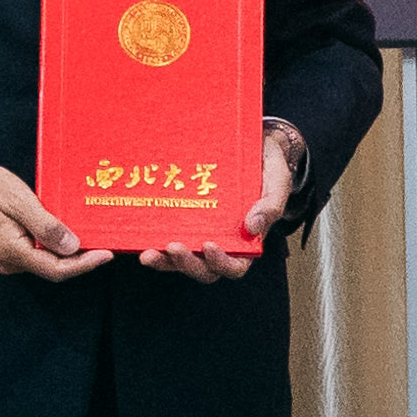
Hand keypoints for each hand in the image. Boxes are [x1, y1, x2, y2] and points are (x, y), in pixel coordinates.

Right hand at [0, 138, 113, 281]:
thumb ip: (46, 227)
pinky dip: (55, 245)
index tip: (108, 254)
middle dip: (81, 258)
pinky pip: (38, 253)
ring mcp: (7, 258)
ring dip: (69, 252)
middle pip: (53, 268)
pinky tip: (70, 232)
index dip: (85, 264)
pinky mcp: (8, 250)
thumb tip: (72, 247)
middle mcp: (8, 262)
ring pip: (47, 261)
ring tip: (93, 236)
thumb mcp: (20, 202)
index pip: (55, 269)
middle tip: (107, 243)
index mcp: (10, 252)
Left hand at [143, 127, 296, 282]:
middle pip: (203, 270)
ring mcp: (200, 234)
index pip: (234, 267)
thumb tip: (252, 227)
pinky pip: (167, 237)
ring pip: (181, 260)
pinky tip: (139, 236)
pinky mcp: (184, 221)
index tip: (209, 245)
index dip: (220, 263)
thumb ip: (270, 206)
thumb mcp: (277, 184)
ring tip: (147, 252)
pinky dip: (154, 241)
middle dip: (186, 263)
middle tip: (171, 246)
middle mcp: (222, 243)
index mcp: (247, 242)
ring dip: (164, 261)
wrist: (257, 146)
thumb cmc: (268, 168)